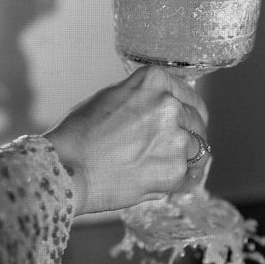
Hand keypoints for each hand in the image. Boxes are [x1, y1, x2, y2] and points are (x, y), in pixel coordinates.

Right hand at [43, 65, 209, 214]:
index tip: (188, 121)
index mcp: (154, 81)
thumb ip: (144, 98)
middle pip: (197, 122)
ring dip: (185, 159)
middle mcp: (170, 105)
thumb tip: (167, 107)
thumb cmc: (80, 133)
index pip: (189, 95)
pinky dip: (181, 182)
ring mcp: (175, 139)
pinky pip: (191, 177)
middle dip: (188, 135)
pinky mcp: (174, 171)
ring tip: (160, 167)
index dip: (189, 111)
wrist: (67, 167)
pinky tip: (162, 182)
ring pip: (198, 150)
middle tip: (171, 148)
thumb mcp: (112, 97)